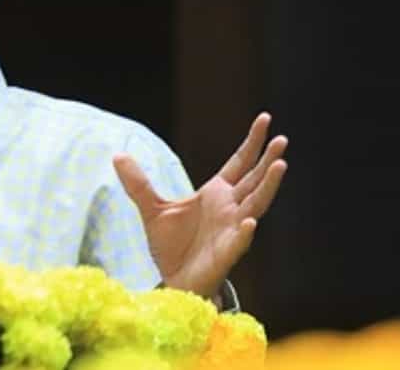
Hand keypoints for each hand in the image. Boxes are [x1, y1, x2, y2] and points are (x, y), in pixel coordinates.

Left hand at [113, 113, 287, 299]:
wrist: (174, 281)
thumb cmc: (171, 246)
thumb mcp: (151, 209)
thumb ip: (138, 183)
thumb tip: (117, 155)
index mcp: (216, 193)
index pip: (239, 162)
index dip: (252, 142)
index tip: (265, 119)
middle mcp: (230, 208)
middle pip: (254, 179)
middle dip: (268, 159)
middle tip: (282, 139)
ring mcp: (232, 230)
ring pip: (256, 205)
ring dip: (268, 186)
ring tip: (280, 165)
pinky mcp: (227, 253)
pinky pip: (239, 240)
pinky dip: (245, 231)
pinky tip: (251, 221)